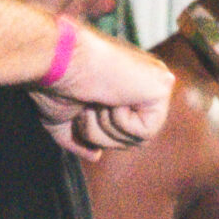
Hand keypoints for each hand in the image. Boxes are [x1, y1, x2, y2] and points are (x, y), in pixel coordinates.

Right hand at [32, 26, 174, 161]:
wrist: (58, 62)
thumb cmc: (56, 85)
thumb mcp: (63, 120)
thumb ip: (80, 139)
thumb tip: (96, 155)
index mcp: (126, 86)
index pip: (121, 133)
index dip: (95, 131)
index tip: (82, 105)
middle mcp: (145, 81)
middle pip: (132, 141)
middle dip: (102, 133)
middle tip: (89, 104)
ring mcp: (156, 81)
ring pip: (139, 140)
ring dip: (108, 127)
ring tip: (99, 98)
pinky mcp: (163, 85)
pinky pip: (146, 132)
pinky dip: (122, 122)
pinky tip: (113, 96)